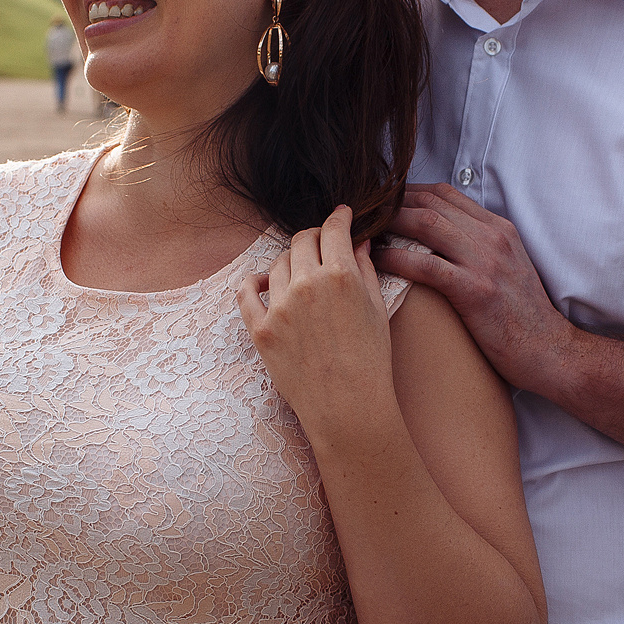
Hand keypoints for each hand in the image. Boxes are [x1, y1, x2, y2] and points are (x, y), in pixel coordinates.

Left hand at [235, 204, 393, 436]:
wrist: (349, 408)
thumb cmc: (371, 362)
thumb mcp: (377, 310)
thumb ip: (366, 270)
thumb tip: (359, 243)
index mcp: (340, 275)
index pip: (333, 230)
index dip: (338, 218)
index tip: (341, 215)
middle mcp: (306, 284)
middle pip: (302, 241)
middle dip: (314, 237)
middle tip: (321, 243)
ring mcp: (279, 307)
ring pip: (277, 264)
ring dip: (290, 262)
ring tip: (300, 272)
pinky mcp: (260, 330)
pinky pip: (245, 293)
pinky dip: (253, 282)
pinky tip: (262, 282)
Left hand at [375, 185, 576, 393]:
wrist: (551, 351)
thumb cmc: (524, 318)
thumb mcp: (508, 268)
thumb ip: (479, 248)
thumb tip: (439, 241)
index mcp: (499, 229)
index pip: (445, 193)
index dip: (407, 192)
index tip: (382, 203)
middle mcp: (493, 237)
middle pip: (430, 202)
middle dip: (391, 204)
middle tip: (361, 215)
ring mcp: (486, 261)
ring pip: (426, 223)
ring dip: (389, 224)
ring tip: (362, 232)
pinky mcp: (476, 289)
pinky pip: (426, 264)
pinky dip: (396, 258)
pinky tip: (376, 261)